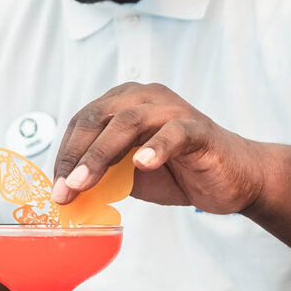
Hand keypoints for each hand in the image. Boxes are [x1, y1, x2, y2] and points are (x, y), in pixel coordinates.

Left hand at [51, 83, 263, 215]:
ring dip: (100, 155)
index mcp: (125, 102)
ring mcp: (173, 109)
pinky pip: (173, 133)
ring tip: (84, 183)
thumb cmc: (179, 172)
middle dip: (75, 156)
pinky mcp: (198, 128)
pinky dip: (155, 148)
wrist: (234, 179)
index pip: (83, 121)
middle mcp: (145, 97)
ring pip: (128, 123)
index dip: (64, 154)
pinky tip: (142, 164)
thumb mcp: (131, 175)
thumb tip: (66, 192)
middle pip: (98, 117)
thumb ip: (103, 175)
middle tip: (63, 190)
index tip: (55, 188)